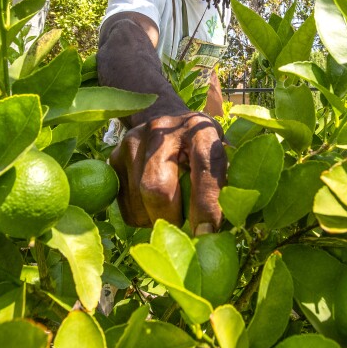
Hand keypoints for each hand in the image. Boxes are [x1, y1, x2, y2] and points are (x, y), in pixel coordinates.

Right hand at [110, 112, 226, 234]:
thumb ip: (227, 178)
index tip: (207, 232)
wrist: (161, 115)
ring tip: (172, 215)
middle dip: (172, 219)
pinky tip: (153, 207)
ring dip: (157, 220)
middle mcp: (162, 131)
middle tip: (185, 232)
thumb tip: (232, 219)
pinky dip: (142, 217)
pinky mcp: (114, 157)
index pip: (204, 166)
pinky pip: (125, 206)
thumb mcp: (220, 149)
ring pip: (139, 200)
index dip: (206, 203)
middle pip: (158, 187)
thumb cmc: (199, 143)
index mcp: (198, 128)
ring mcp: (133, 142)